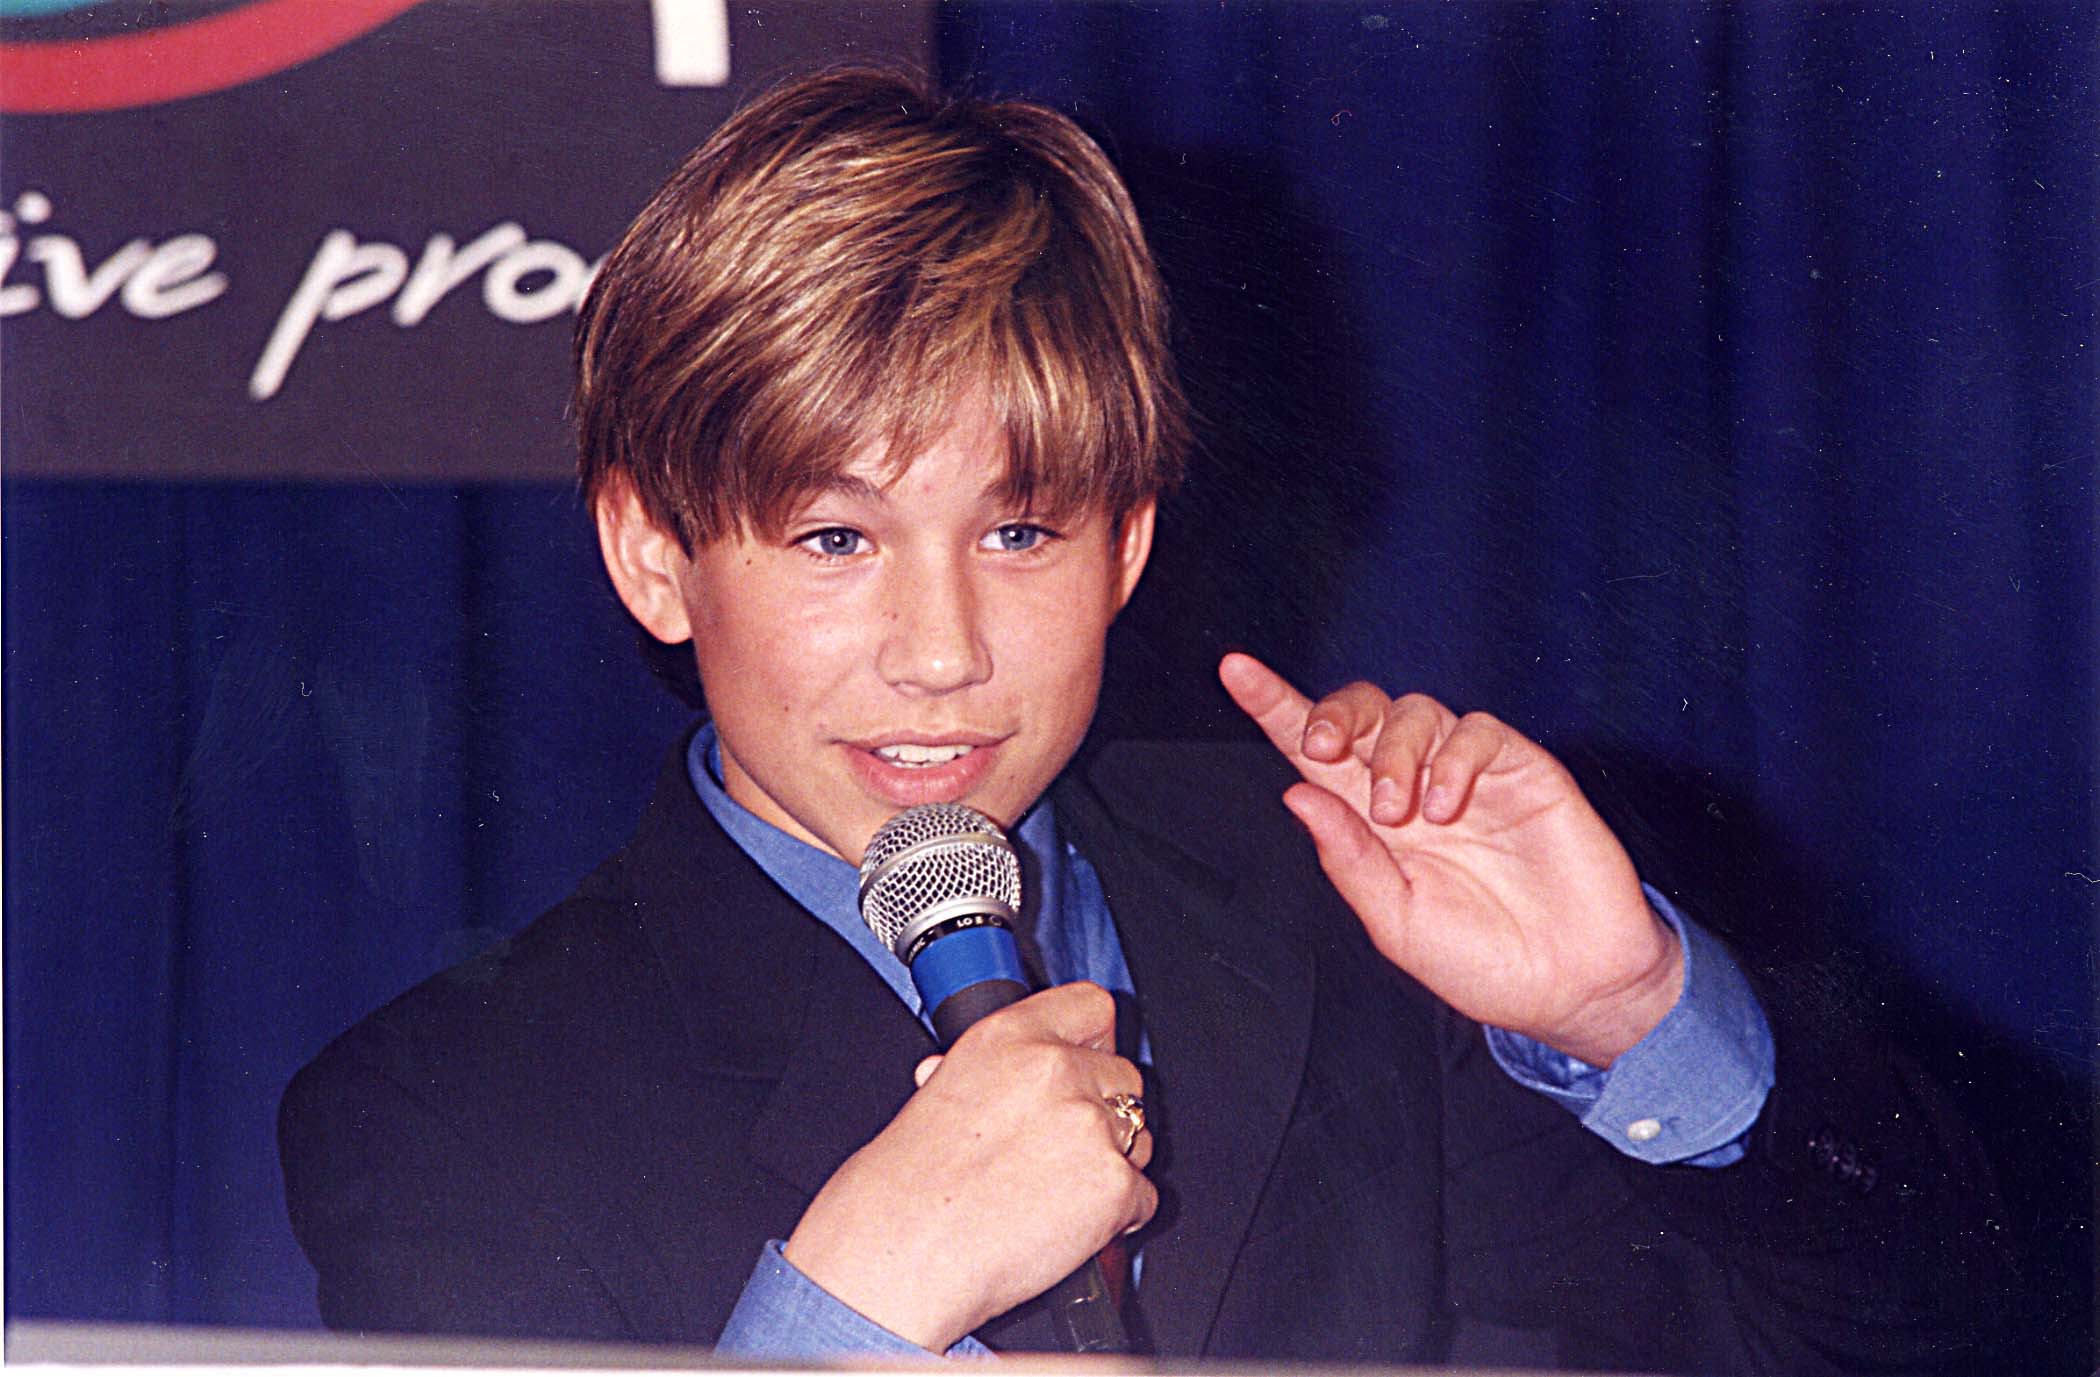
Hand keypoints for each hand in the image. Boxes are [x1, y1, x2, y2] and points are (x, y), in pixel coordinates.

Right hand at [783, 982, 1154, 1351]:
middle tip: (1063, 1148)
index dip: (1096, 1039)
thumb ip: (988, 1074)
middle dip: (1104, 1112)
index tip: (1092, 1059)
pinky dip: (1117, 1217)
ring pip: (1140, 1137)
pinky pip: (1142, 1198)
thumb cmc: (904, 1188)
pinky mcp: (1113, 1184)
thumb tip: (1002, 1078)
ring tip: (1059, 1192)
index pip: (1091, 1006)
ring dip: (1112, 1163)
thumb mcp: (937, 1095)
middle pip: (1125, 1076)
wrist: (901, 1252)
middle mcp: (1055, 1070)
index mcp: (1009, 1036)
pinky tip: (1068, 1226)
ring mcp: (1090, 1125)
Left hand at [1219, 652, 1680, 1066]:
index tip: (1235, 671)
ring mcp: (1468, 774)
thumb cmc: (1481, 961)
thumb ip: (1348, 859)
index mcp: (1372, 823)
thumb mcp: (1395, 922)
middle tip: (1323, 748)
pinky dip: (1451, 758)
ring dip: (1392, 750)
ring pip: (1414, 711)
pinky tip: (1446, 806)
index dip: (1276, 707)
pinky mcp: (1523, 769)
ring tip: (1399, 813)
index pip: (1315, 752)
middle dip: (1333, 712)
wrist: (1570, 985)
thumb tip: (1296, 793)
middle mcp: (1415, 786)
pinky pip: (1476, 730)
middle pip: (1362, 711)